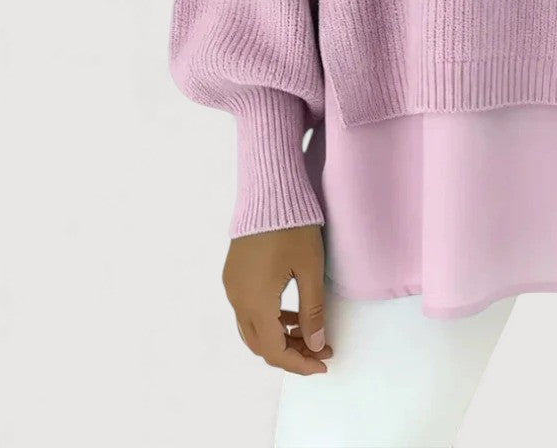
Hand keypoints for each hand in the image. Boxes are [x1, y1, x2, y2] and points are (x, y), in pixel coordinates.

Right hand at [222, 224, 332, 374]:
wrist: (270, 192)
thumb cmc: (294, 227)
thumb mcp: (311, 269)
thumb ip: (313, 310)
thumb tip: (317, 342)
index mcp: (256, 301)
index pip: (274, 350)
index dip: (299, 363)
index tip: (323, 363)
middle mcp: (238, 299)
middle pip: (261, 344)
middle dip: (291, 353)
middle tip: (319, 350)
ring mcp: (232, 286)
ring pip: (253, 328)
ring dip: (279, 337)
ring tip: (310, 333)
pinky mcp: (234, 275)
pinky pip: (248, 309)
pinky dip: (269, 320)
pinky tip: (291, 313)